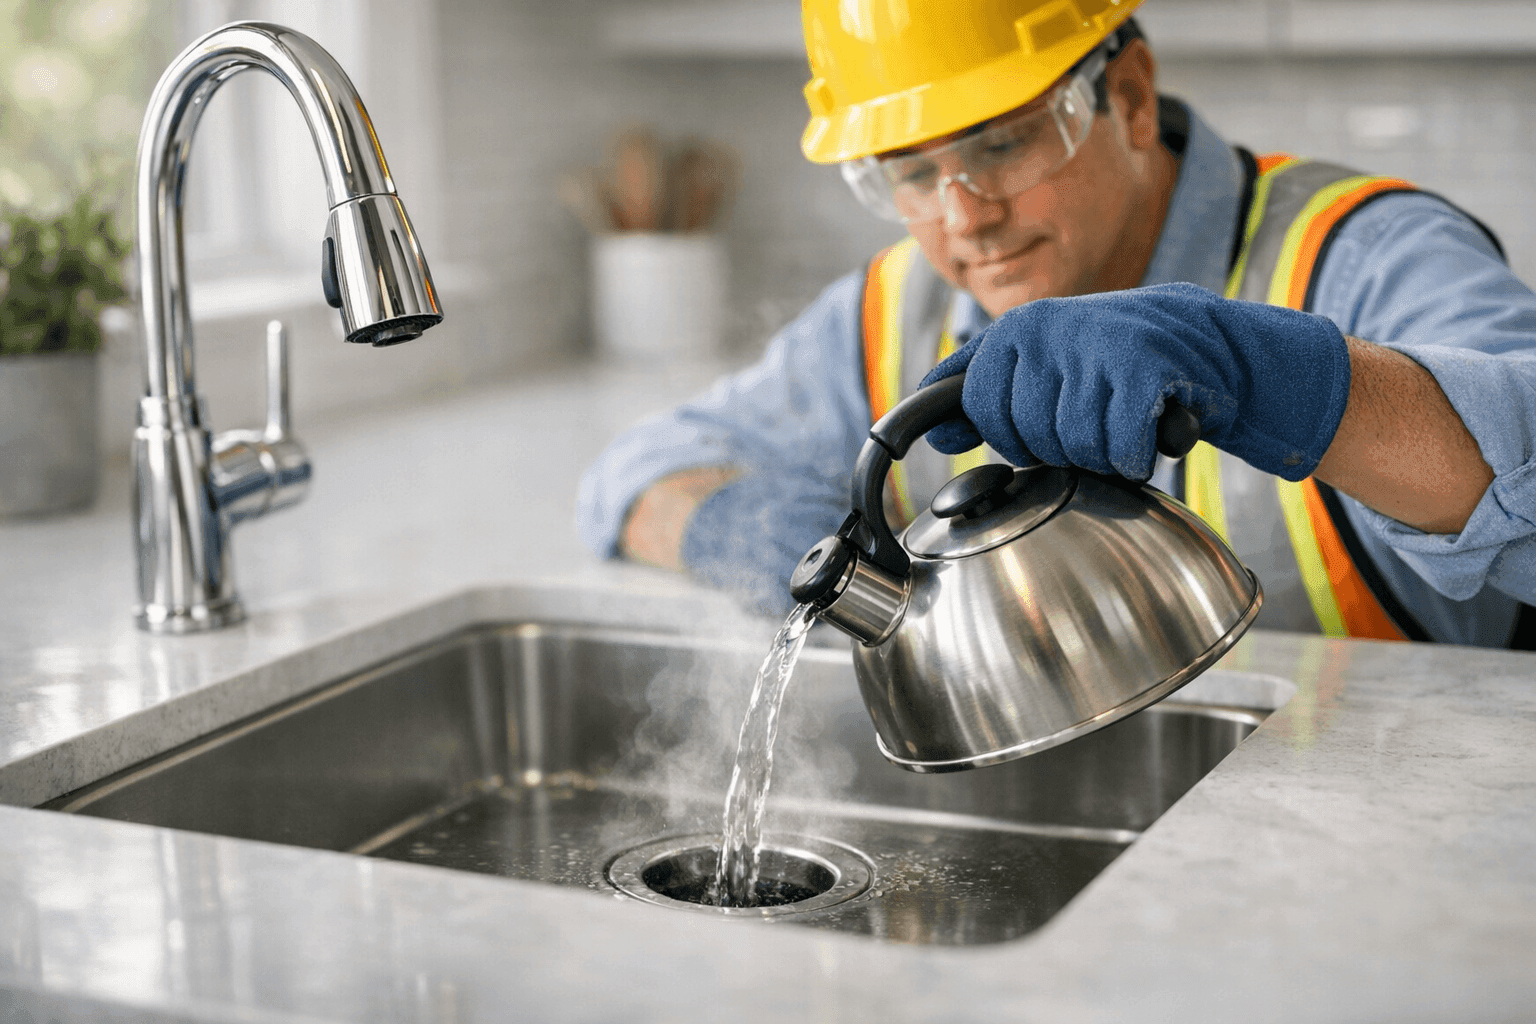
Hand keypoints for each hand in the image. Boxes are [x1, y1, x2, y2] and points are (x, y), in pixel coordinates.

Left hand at [920, 283, 1352, 480]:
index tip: (1040, 425)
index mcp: (1015, 328)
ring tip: (1117, 423)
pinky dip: (1134, 457)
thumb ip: (980, 395)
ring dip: (1100, 455)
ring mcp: (1094, 344)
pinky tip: (1144, 435)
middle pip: (1026, 436)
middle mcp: (1048, 328)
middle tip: (1089, 421)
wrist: (1200, 337)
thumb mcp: (1038, 364)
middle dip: (1058, 448)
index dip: (1011, 435)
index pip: (981, 408)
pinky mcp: (1143, 367)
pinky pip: (1117, 449)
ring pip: (1072, 446)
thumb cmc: (1107, 360)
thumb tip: (934, 438)